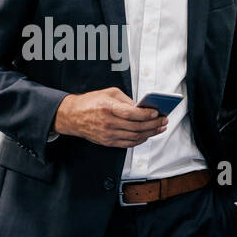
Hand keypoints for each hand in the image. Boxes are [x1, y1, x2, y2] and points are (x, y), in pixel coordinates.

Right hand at [53, 88, 168, 148]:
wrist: (72, 116)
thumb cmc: (90, 102)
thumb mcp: (109, 93)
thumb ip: (126, 100)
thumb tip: (142, 108)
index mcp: (108, 108)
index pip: (131, 114)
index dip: (146, 114)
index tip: (156, 113)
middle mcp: (108, 123)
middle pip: (136, 127)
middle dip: (153, 124)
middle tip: (164, 120)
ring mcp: (108, 134)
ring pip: (135, 137)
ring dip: (150, 133)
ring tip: (160, 128)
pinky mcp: (108, 142)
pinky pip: (128, 144)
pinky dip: (140, 140)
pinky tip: (148, 135)